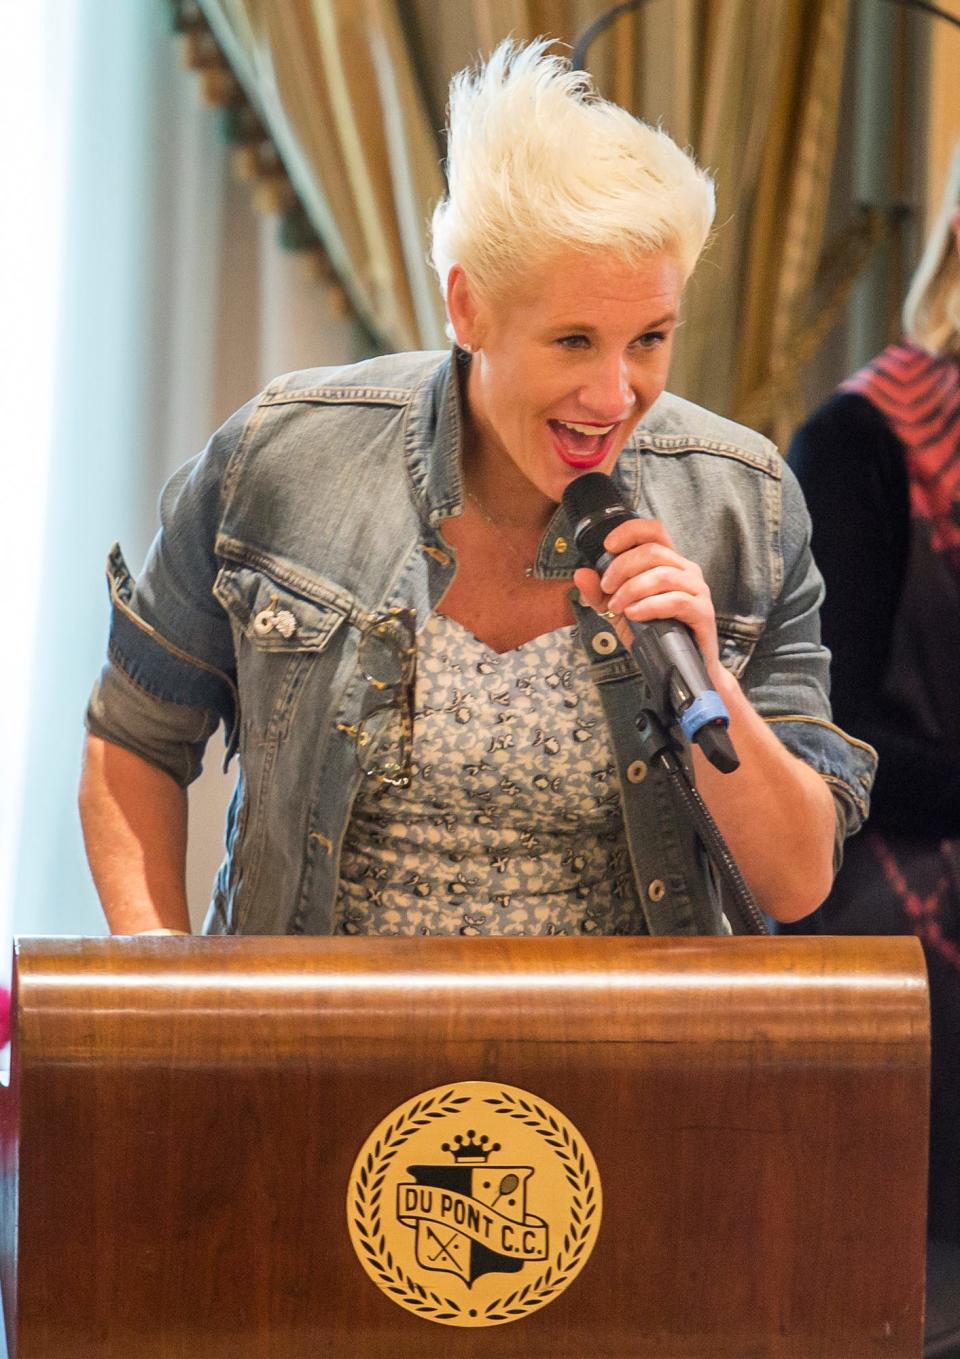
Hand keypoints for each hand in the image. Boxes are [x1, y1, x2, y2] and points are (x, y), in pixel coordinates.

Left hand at [573, 517, 720, 673]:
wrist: (678, 668)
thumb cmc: (654, 634)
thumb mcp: (619, 611)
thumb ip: (599, 594)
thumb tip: (580, 574)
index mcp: (669, 562)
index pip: (654, 531)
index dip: (630, 532)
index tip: (607, 546)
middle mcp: (686, 570)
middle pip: (652, 551)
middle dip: (621, 568)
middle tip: (606, 589)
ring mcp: (697, 590)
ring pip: (662, 575)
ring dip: (632, 589)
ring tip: (617, 607)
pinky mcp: (703, 612)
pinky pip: (675, 600)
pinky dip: (649, 605)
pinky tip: (634, 614)